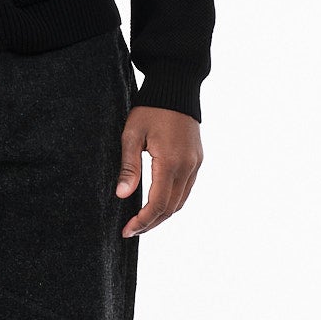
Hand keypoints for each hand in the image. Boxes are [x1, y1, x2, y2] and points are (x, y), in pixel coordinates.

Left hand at [115, 106, 202, 235]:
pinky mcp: (197, 160)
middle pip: (171, 208)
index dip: (142, 221)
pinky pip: (186, 189)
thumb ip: (129, 167)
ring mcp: (195, 164)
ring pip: (181, 201)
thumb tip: (122, 195)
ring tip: (142, 221)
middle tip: (131, 231)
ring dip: (162, 215)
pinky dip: (172, 201)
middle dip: (151, 223)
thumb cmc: (150, 110)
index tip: (126, 230)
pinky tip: (157, 203)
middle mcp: (188, 167)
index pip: (158, 204)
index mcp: (171, 162)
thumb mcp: (132, 135)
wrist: (176, 88)